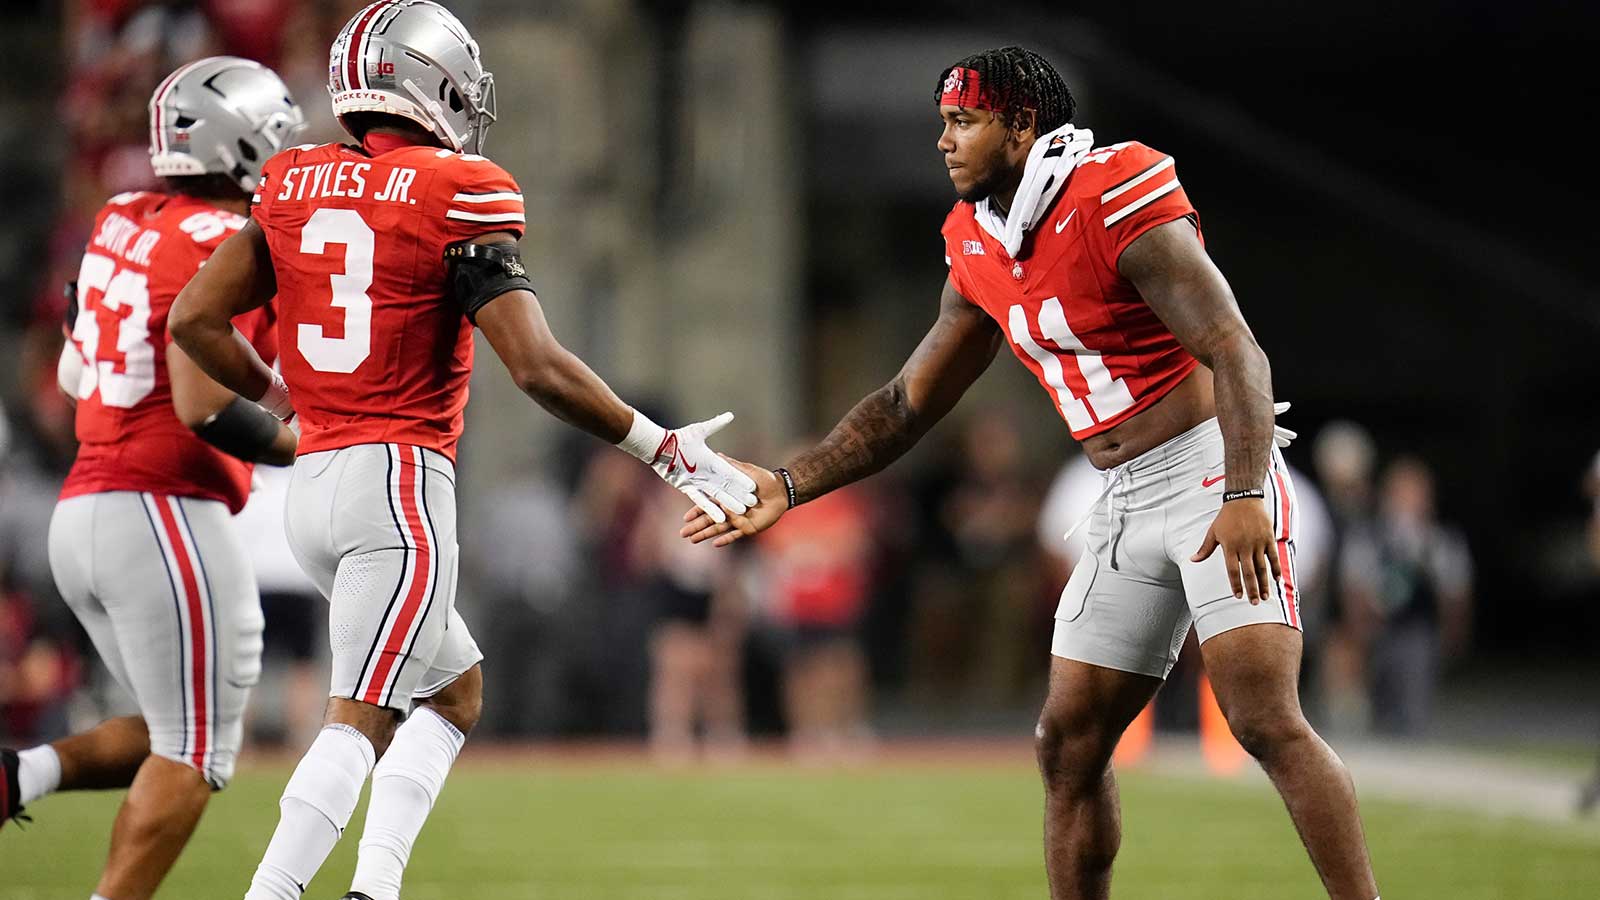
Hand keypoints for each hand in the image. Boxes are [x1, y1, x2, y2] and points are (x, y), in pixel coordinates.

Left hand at [640, 412, 757, 523]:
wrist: (660, 447)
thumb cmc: (678, 438)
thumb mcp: (699, 431)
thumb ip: (716, 424)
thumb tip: (731, 415)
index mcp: (712, 461)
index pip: (731, 472)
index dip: (742, 480)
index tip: (754, 486)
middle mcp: (707, 473)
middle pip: (727, 486)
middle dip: (739, 495)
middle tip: (753, 503)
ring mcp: (698, 482)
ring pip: (716, 495)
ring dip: (728, 504)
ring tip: (741, 513)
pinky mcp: (687, 488)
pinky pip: (700, 500)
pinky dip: (709, 508)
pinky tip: (719, 517)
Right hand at [680, 457, 786, 546]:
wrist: (781, 491)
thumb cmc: (764, 479)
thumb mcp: (746, 471)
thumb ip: (732, 466)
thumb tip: (717, 454)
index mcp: (726, 497)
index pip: (707, 505)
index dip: (696, 511)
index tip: (685, 517)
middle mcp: (729, 510)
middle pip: (709, 519)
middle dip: (696, 526)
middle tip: (682, 533)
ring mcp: (737, 520)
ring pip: (717, 529)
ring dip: (705, 534)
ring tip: (692, 540)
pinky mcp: (747, 528)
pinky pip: (734, 536)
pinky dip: (725, 540)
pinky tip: (715, 544)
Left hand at [1191, 498, 1280, 603]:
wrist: (1244, 500)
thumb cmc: (1226, 517)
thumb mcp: (1213, 532)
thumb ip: (1205, 548)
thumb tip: (1193, 560)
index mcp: (1230, 546)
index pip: (1232, 570)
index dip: (1236, 584)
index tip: (1238, 596)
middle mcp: (1245, 546)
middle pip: (1248, 572)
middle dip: (1251, 590)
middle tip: (1253, 603)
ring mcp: (1258, 543)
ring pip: (1262, 567)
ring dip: (1264, 583)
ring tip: (1265, 596)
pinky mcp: (1268, 538)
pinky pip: (1273, 556)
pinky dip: (1276, 568)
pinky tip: (1277, 580)